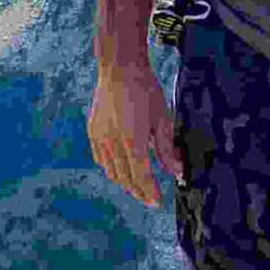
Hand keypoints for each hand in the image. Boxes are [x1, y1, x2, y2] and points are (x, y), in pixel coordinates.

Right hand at [90, 57, 182, 206]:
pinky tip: (121, 169)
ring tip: (138, 186)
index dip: (151, 192)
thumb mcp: (162, 117)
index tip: (159, 202)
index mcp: (132, 140)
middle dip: (139, 191)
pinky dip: (112, 169)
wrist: (119, 67)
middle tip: (151, 198)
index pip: (142, 176)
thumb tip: (177, 171)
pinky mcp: (92, 132)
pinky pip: (101, 159)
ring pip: (111, 171)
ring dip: (125, 182)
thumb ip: (167, 147)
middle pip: (126, 178)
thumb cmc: (144, 89)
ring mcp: (99, 138)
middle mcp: (112, 142)